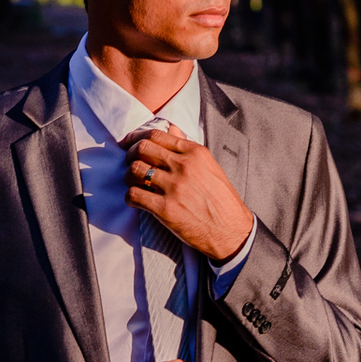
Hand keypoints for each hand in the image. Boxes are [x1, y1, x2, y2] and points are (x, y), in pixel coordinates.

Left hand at [126, 122, 253, 259]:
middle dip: (131, 155)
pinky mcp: (165, 209)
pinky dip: (130, 197)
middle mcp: (184, 166)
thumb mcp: (209, 167)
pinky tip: (136, 201)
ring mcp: (174, 187)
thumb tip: (172, 130)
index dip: (138, 138)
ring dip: (129, 177)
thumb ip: (187, 149)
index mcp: (195, 153)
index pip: (157, 135)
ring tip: (134, 183)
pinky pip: (134, 195)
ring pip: (135, 170)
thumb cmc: (221, 200)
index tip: (131, 145)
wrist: (231, 231)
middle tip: (131, 164)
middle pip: (142, 149)